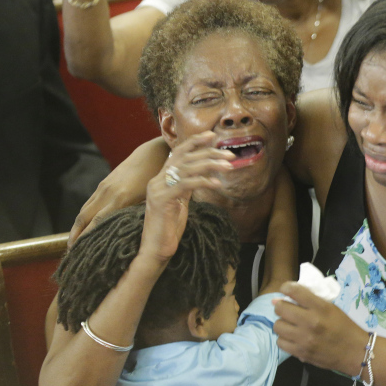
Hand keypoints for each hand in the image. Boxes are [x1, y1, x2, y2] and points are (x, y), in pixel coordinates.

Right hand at [69, 134, 232, 246]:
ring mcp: (158, 189)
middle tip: (229, 154)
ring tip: (229, 165)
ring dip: (210, 164)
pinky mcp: (162, 200)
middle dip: (208, 152)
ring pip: (186, 168)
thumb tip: (203, 174)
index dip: (194, 142)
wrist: (155, 249)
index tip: (212, 135)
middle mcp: (157, 180)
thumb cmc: (170, 228)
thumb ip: (187, 186)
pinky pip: (186, 185)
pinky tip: (217, 183)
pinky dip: (203, 181)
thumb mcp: (180, 202)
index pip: (178, 153)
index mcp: (161, 179)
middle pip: (185, 157)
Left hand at [272, 282, 368, 374]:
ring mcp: (304, 339)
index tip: (285, 290)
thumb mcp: (332, 308)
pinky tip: (292, 337)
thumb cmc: (345, 327)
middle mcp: (311, 322)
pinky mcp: (301, 353)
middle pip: (281, 308)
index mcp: (321, 307)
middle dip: (281, 306)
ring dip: (282, 323)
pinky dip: (284, 338)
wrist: (355, 352)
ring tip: (290, 324)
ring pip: (278, 326)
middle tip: (287, 309)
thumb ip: (311, 301)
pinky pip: (280, 342)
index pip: (294, 291)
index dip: (285, 287)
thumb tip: (284, 296)